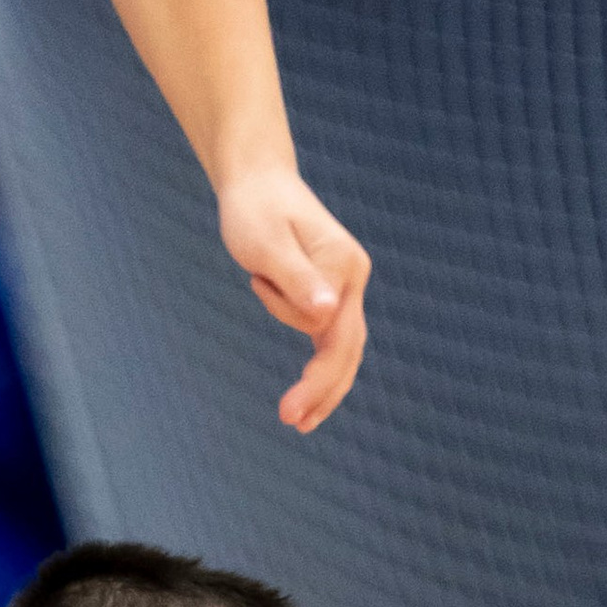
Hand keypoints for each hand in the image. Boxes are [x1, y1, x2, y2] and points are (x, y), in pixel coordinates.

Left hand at [217, 163, 369, 430]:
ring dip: (308, 363)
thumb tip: (326, 315)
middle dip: (323, 391)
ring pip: (333, 343)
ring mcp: (342, 285)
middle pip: (347, 349)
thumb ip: (296, 279)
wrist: (256, 181)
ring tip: (280, 368)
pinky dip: (312, 360)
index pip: (338, 338)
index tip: (290, 413)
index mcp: (343, 268)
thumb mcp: (265, 244)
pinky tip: (301, 390)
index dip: (318, 381)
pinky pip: (325, 335)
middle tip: (294, 425)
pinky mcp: (327, 289)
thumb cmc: (255, 209)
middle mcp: (351, 278)